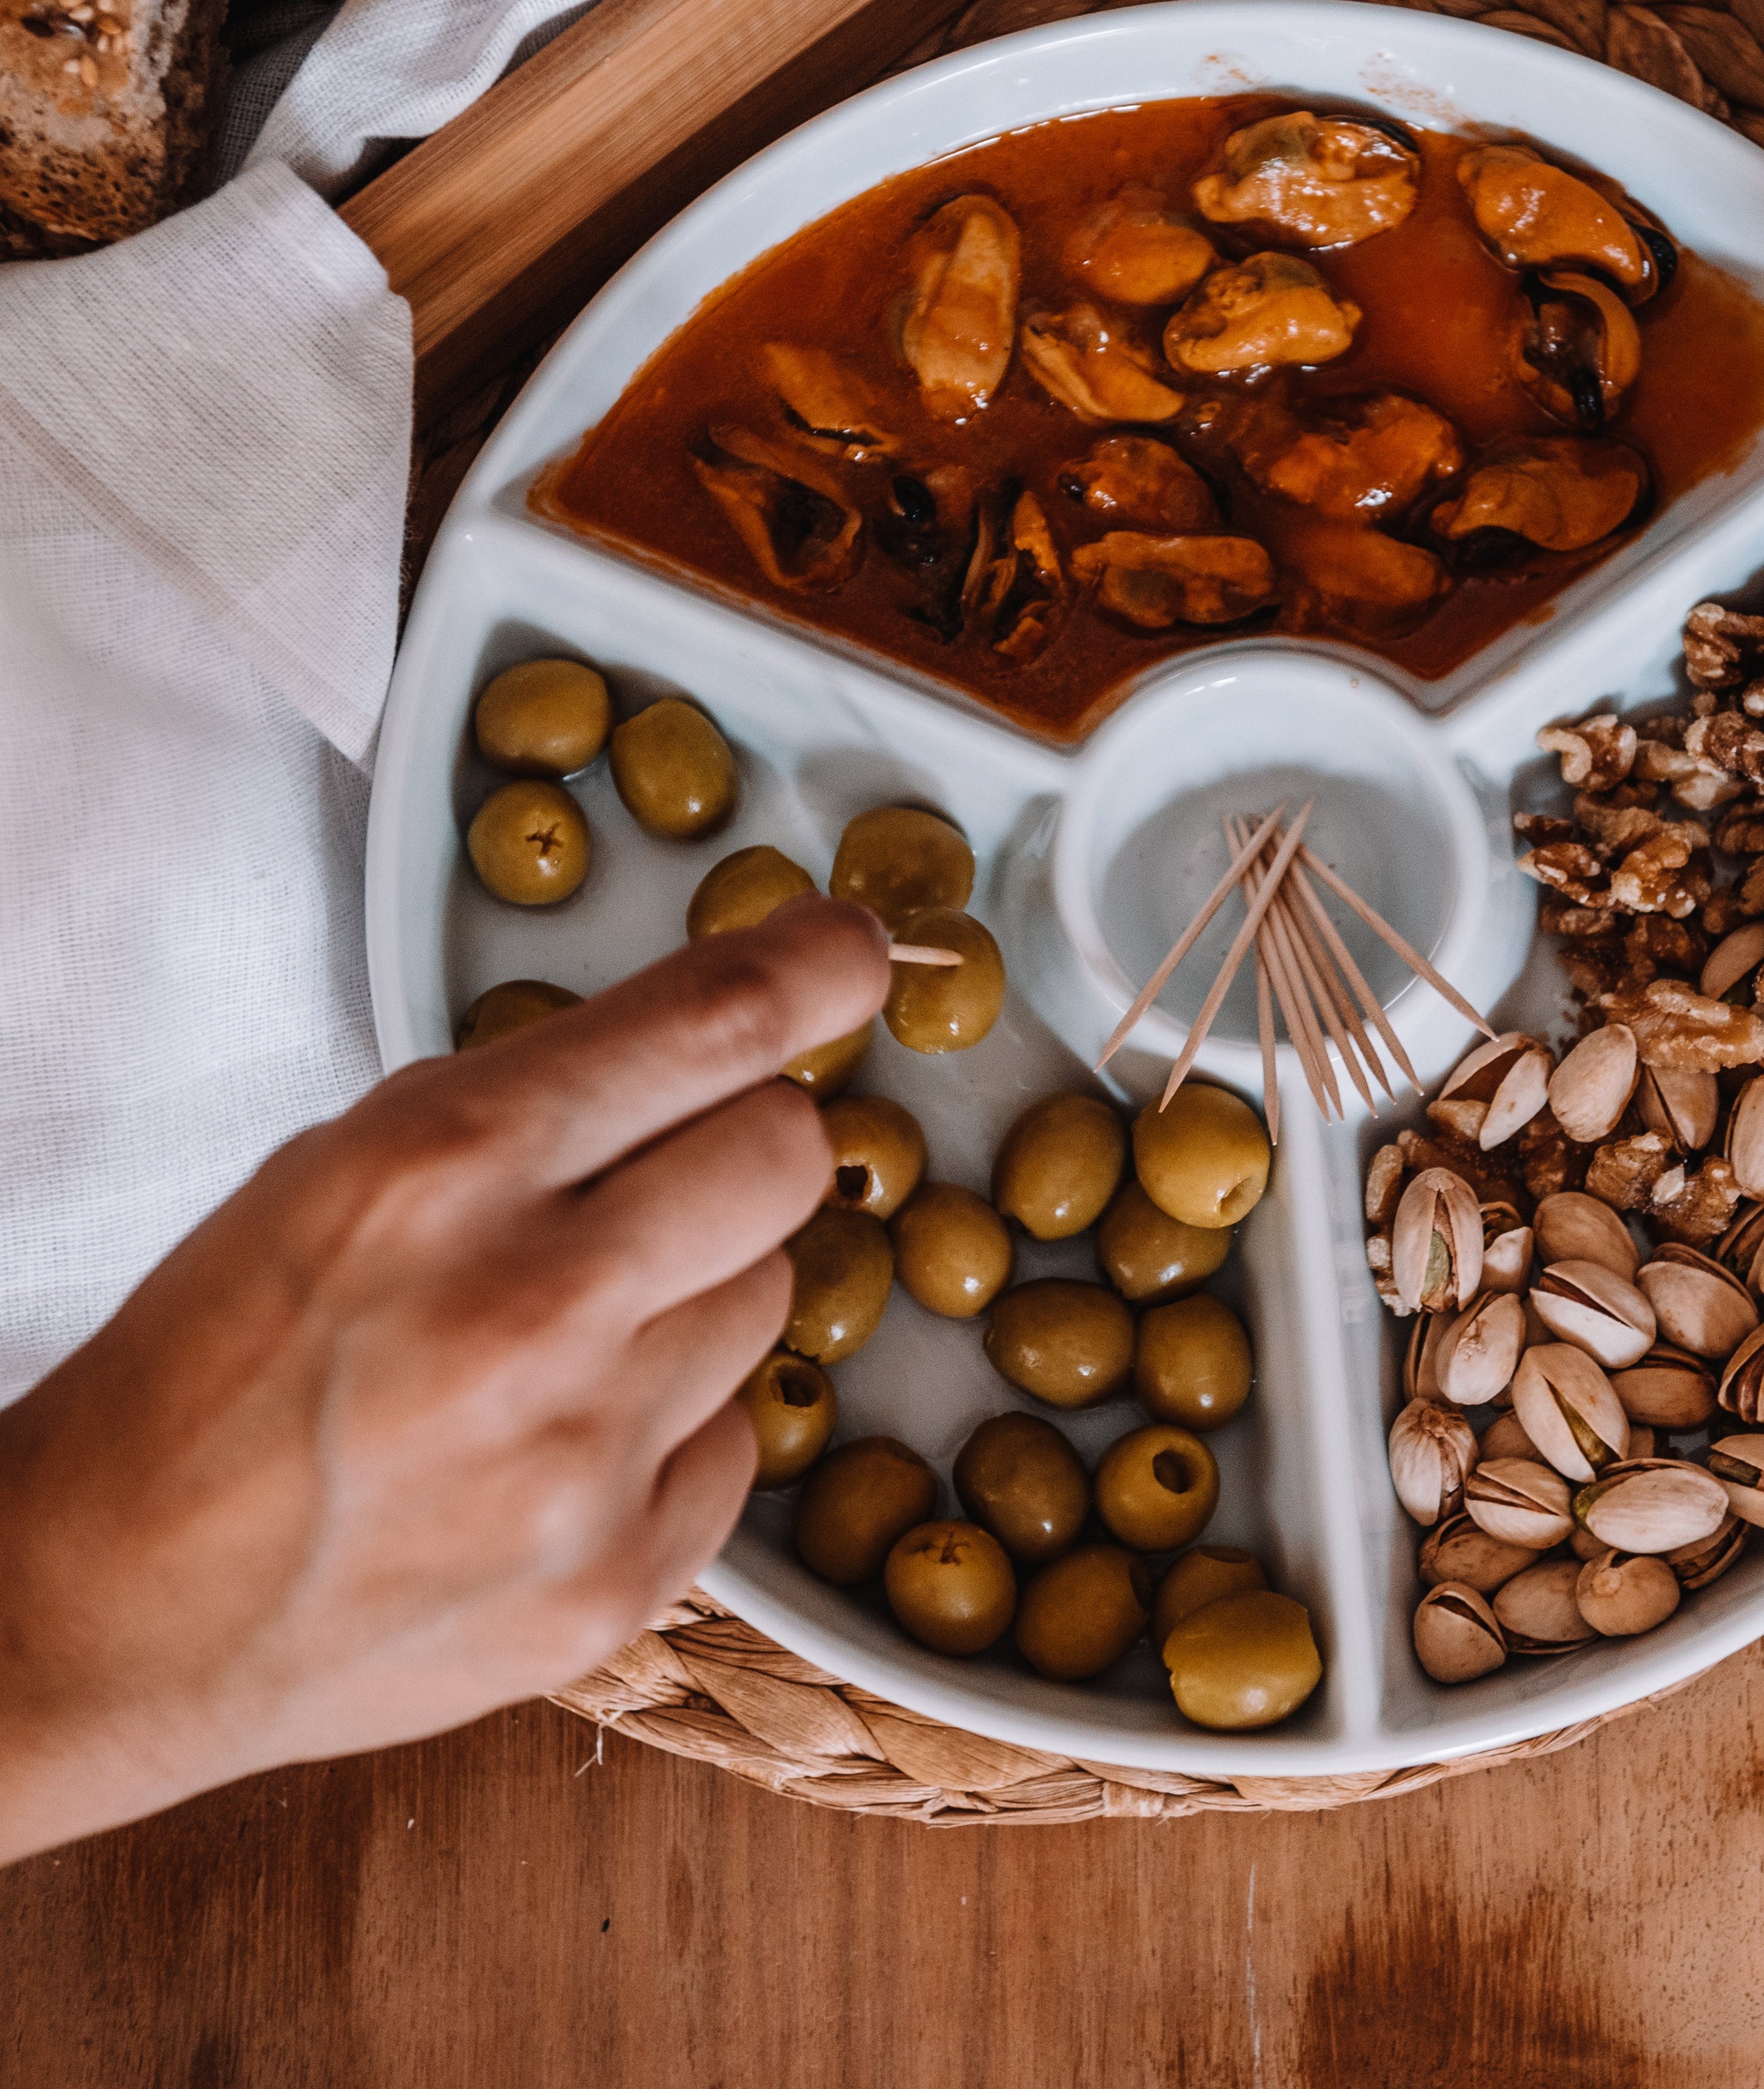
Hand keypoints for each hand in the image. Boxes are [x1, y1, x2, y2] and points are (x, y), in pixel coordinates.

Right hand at [0, 897, 889, 1861]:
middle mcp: (533, 1307)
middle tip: (668, 1178)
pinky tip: (559, 1446)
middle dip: (748, 1143)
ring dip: (699, 1293)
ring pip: (771, 1297)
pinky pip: (740, 1441)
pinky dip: (675, 1429)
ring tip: (566, 1340)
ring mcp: (585, 1459)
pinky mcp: (616, 1583)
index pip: (715, 1022)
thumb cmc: (216, 1369)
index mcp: (446, 1169)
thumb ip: (532, 1105)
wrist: (110, 1609)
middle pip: (789, 1153)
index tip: (853, 953)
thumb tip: (709, 1054)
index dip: (817, 967)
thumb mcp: (344, 1169)